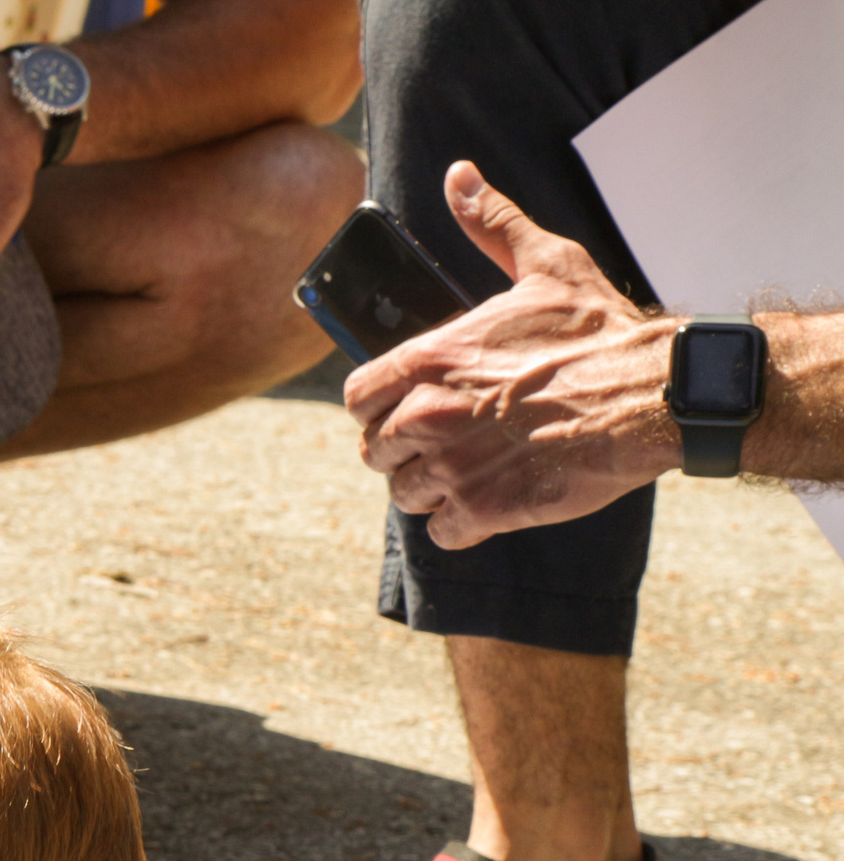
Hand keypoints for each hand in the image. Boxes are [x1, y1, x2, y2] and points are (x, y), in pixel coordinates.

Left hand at [346, 161, 681, 549]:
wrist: (657, 394)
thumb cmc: (602, 331)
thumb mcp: (546, 263)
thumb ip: (491, 223)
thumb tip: (459, 176)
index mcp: (430, 360)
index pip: (356, 399)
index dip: (377, 407)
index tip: (406, 406)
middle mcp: (429, 416)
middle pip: (375, 451)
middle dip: (404, 449)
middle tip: (448, 439)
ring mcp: (453, 467)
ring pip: (404, 494)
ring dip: (431, 487)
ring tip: (473, 468)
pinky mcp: (484, 510)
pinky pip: (441, 531)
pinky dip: (461, 523)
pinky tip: (491, 499)